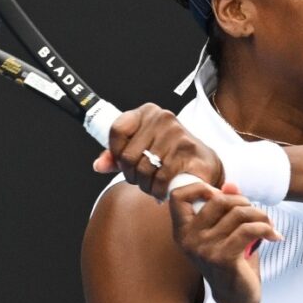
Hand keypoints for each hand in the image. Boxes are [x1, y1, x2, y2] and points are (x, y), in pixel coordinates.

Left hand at [92, 103, 223, 199]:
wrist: (204, 161)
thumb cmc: (170, 154)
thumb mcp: (142, 148)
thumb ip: (117, 156)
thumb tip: (99, 165)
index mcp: (147, 112)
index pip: (116, 130)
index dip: (115, 153)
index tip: (123, 163)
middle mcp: (162, 118)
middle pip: (128, 156)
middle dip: (131, 175)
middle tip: (142, 179)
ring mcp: (176, 133)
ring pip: (144, 169)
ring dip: (145, 185)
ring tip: (152, 185)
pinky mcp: (188, 150)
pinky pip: (161, 177)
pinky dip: (158, 190)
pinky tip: (162, 190)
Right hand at [169, 182, 281, 302]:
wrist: (235, 294)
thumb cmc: (228, 258)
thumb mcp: (223, 230)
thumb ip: (224, 206)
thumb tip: (231, 185)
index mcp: (182, 231)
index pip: (177, 197)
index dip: (198, 188)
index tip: (218, 195)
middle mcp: (189, 239)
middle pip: (218, 200)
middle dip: (242, 201)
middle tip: (253, 212)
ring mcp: (205, 249)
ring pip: (239, 213)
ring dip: (260, 215)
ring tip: (267, 223)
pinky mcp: (223, 258)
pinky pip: (249, 229)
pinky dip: (266, 228)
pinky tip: (274, 235)